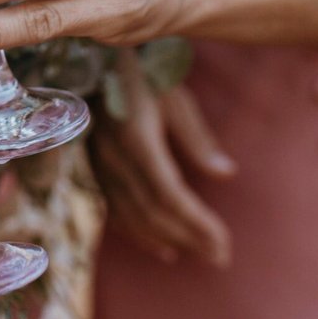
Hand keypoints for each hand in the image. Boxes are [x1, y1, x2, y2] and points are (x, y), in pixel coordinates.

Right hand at [89, 51, 234, 266]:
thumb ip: (197, 138)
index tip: (223, 242)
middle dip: (189, 238)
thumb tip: (226, 174)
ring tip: (197, 253)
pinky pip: (115, 210)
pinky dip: (138, 232)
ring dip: (166, 239)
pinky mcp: (93, 168)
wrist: (91, 61)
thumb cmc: (142, 73)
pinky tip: (159, 243)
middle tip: (220, 257)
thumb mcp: (175, 97)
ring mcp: (99, 165)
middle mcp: (114, 158)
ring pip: (132, 216)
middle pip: (153, 212)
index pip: (170, 195)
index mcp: (138, 139)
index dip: (197, 224)